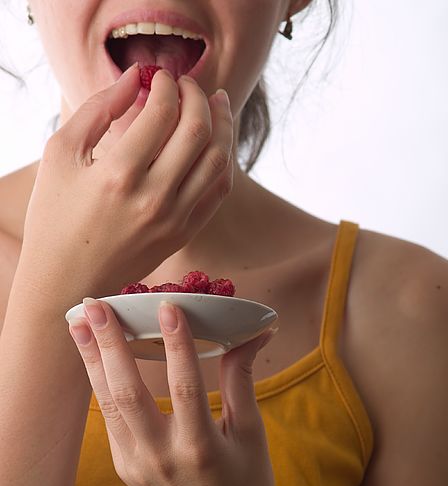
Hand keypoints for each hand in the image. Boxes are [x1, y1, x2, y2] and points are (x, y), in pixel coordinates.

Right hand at [18, 65, 232, 306]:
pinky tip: (217, 143)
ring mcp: (175, 218)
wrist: (69, 279)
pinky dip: (223, 161)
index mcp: (119, 174)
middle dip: (198, 96)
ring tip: (216, 103)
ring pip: (218, 160)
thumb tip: (135, 77)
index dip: (167, 84)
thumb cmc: (56, 216)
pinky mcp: (185, 233)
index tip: (161, 76)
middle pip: (198, 131)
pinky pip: (218, 190)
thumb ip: (97, 109)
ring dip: (223, 124)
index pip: (163, 112)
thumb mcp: (61, 155)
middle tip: (188, 84)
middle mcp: (154, 197)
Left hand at [68, 297, 305, 485]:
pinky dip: (101, 384)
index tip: (166, 305)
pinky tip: (94, 358)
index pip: (184, 384)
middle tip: (96, 304)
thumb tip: (253, 334)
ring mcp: (135, 465)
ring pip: (108, 403)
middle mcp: (160, 458)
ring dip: (92, 360)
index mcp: (200, 448)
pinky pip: (110, 419)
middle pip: (127, 391)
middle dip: (109, 343)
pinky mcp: (124, 468)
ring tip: (80, 323)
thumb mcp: (251, 434)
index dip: (176, 341)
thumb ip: (242, 380)